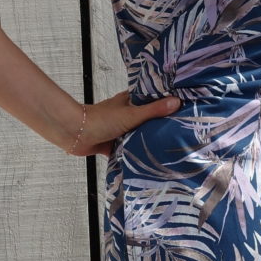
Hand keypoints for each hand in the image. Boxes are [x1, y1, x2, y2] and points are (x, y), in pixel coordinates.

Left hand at [66, 90, 181, 157]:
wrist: (75, 134)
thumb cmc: (102, 119)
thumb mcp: (132, 114)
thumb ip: (154, 110)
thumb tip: (177, 102)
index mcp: (131, 101)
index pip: (153, 99)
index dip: (167, 102)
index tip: (185, 107)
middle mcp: (127, 114)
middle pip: (148, 119)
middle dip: (161, 125)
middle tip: (183, 131)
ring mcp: (121, 130)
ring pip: (139, 135)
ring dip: (149, 141)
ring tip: (172, 147)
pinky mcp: (114, 145)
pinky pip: (129, 150)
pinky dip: (136, 154)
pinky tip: (151, 161)